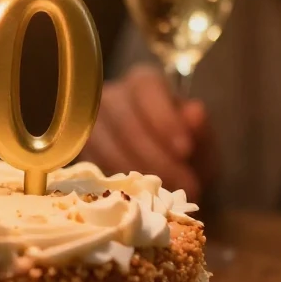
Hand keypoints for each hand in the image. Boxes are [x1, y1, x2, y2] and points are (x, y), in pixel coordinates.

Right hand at [83, 64, 216, 197]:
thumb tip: (195, 113)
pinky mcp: (79, 155)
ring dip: (137, 175)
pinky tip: (141, 199)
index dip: (164, 119)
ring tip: (166, 196)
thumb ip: (200, 129)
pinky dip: (118, 186)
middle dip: (155, 157)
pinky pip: (92, 169)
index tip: (185, 150)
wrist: (165, 175)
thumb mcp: (201, 140)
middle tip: (184, 186)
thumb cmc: (182, 150)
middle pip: (124, 122)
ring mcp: (88, 125)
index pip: (147, 89)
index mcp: (143, 83)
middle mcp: (110, 97)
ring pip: (105, 147)